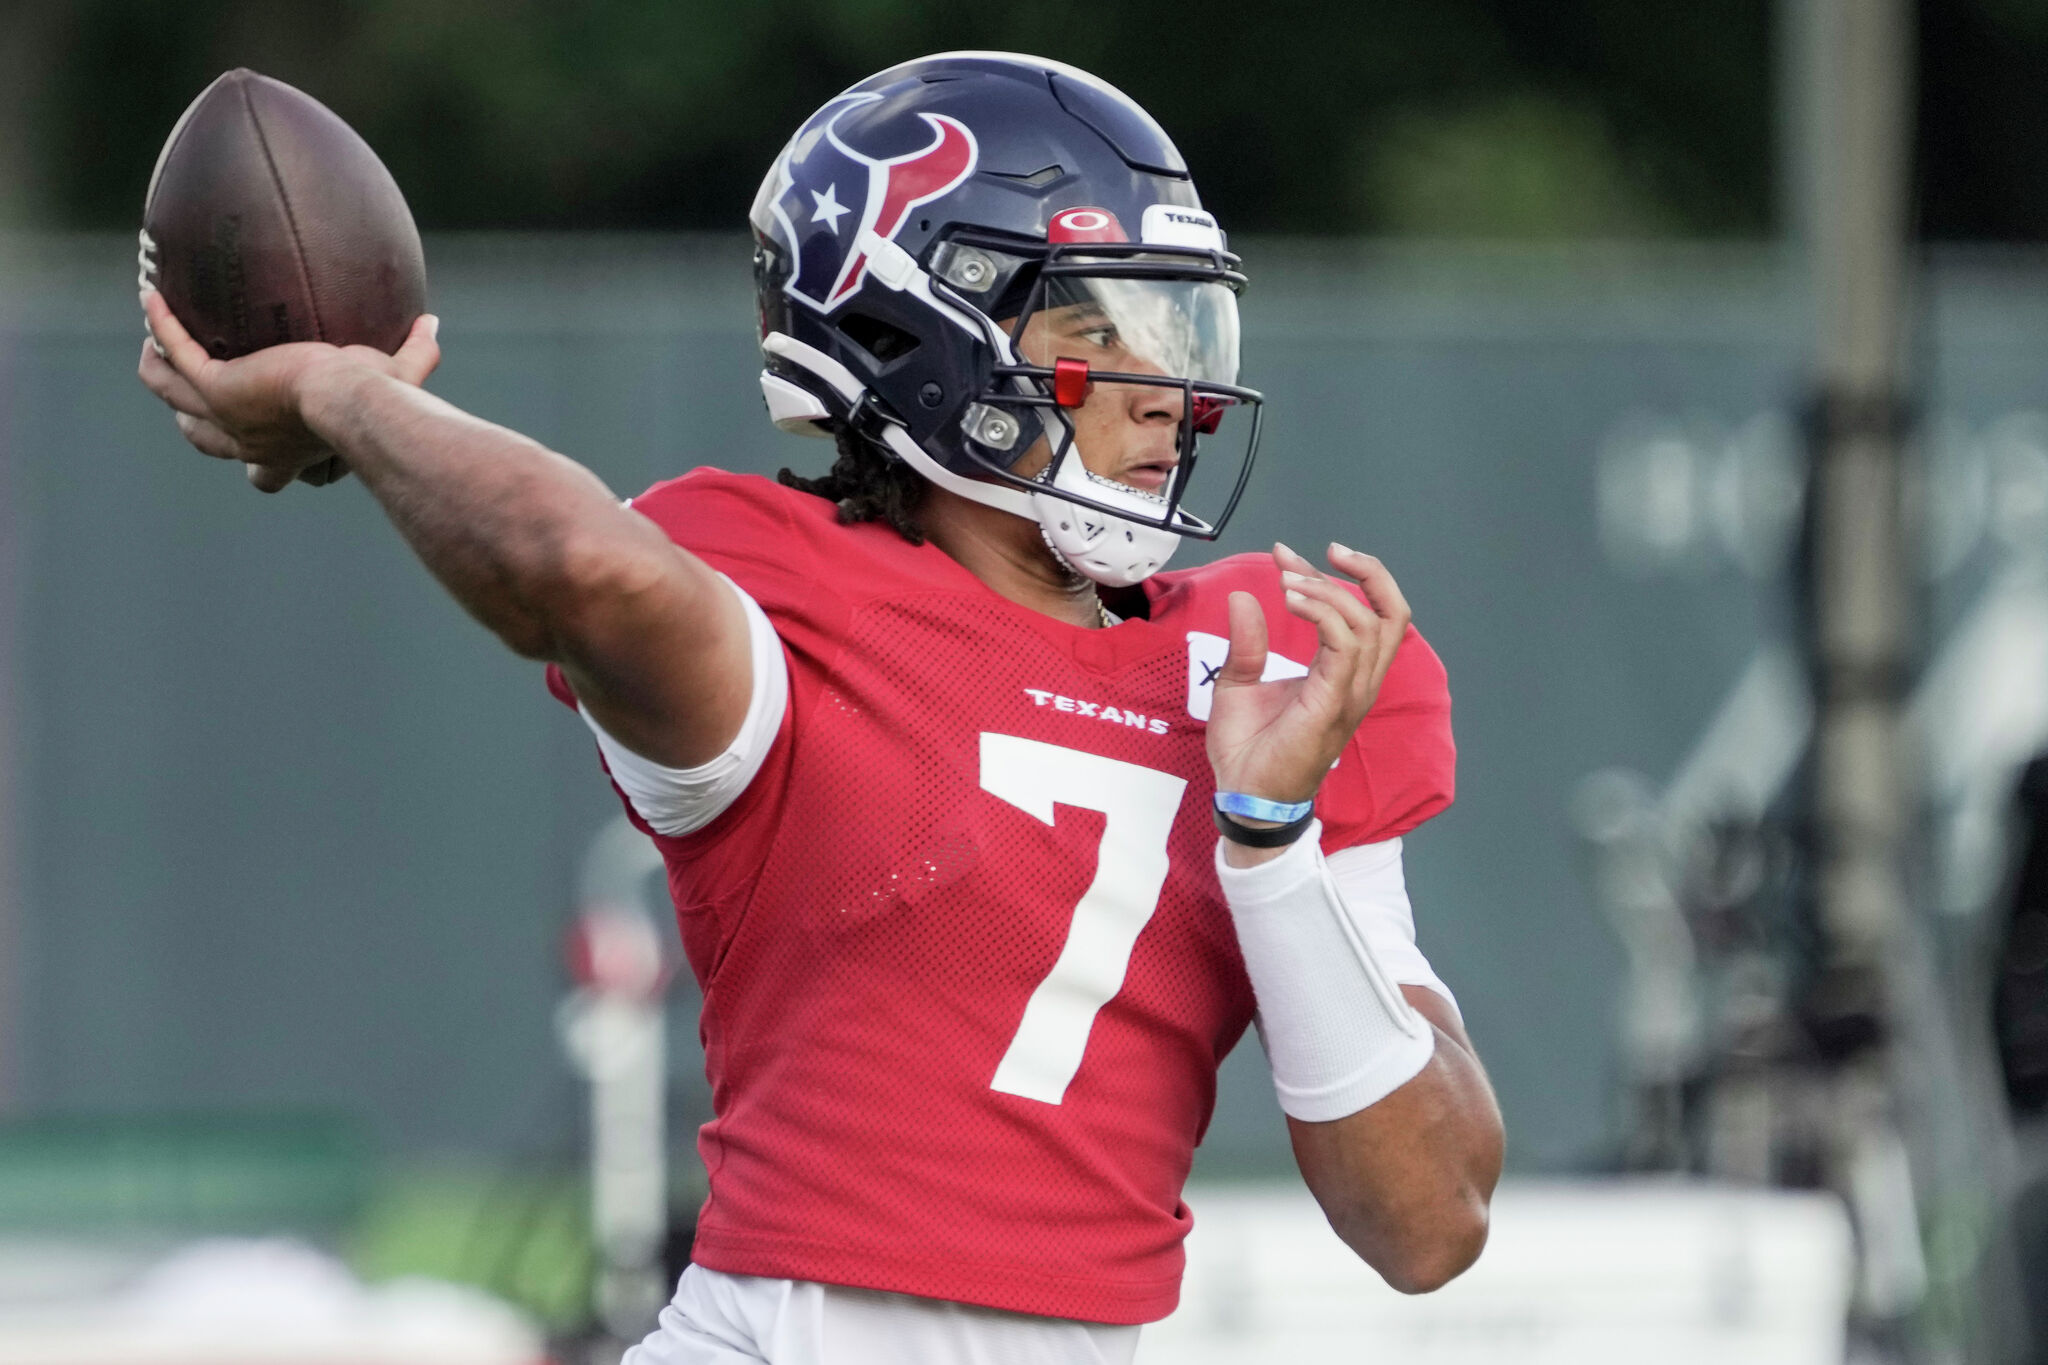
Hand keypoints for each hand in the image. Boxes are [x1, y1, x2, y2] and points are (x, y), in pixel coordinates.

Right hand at [137, 289, 440, 491]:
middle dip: (190, 419)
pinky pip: (178, 353)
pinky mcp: (218, 387)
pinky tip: (153, 299)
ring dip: (160, 370)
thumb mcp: (397, 378)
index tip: (259, 446)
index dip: (257, 465)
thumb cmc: (380, 400)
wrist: (354, 401)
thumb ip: (418, 356)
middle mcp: (252, 444)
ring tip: (152, 347)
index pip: (264, 474)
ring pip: (174, 394)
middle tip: (184, 388)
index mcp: (290, 455)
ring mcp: (228, 416)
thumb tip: (432, 324)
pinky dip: (164, 326)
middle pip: (204, 440)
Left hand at [1205, 541, 1411, 811]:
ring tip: (1289, 582)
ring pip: (1372, 624)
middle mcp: (1358, 682)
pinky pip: (1346, 646)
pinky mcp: (1333, 703)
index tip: (1290, 557)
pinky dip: (1322, 614)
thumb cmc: (1248, 749)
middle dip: (1365, 572)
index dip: (1339, 578)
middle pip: (1393, 613)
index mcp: (1344, 675)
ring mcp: (1350, 694)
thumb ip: (1248, 641)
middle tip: (1319, 552)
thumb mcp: (1239, 682)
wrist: (1243, 795)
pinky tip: (1290, 602)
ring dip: (1330, 591)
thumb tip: (1243, 597)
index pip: (1369, 614)